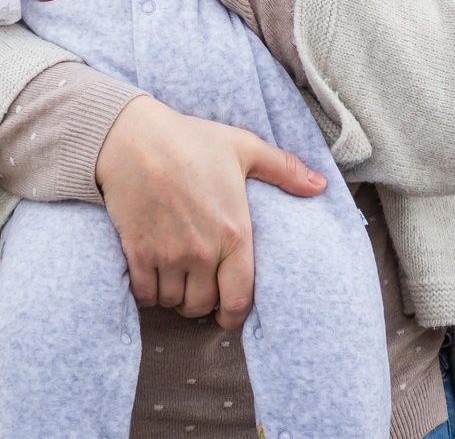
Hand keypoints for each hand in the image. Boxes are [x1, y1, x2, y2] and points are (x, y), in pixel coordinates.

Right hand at [95, 95, 325, 328]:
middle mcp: (203, 251)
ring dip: (175, 297)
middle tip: (200, 287)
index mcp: (235, 232)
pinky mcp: (138, 252)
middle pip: (202, 306)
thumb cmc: (192, 140)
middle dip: (203, 302)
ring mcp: (168, 255)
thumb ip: (284, 169)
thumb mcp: (244, 148)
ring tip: (178, 278)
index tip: (229, 314)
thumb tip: (321, 186)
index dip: (234, 316)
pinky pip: (144, 294)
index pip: (239, 299)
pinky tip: (153, 275)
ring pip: (173, 302)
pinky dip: (148, 292)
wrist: (134, 137)